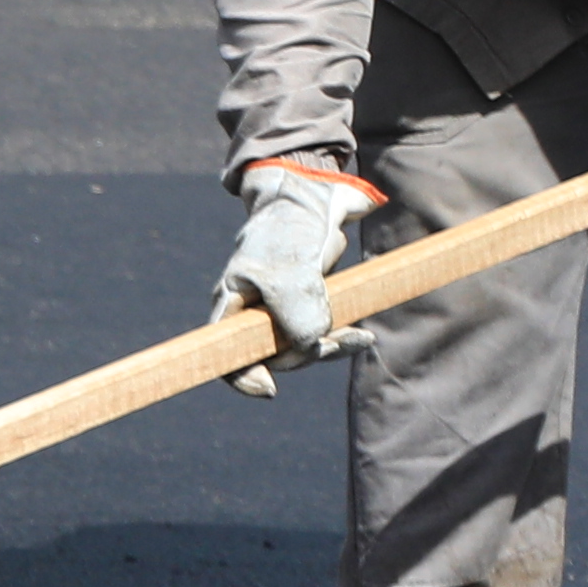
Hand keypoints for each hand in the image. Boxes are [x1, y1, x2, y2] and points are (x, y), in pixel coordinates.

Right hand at [217, 158, 377, 392]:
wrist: (313, 197)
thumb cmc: (288, 231)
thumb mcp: (290, 273)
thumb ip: (297, 314)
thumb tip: (312, 348)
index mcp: (232, 305)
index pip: (224, 354)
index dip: (242, 377)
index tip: (269, 389)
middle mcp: (254, 313)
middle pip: (272, 356)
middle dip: (303, 355)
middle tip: (330, 341)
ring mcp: (282, 311)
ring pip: (302, 348)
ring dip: (330, 347)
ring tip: (358, 336)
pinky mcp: (310, 305)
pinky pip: (323, 335)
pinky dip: (342, 338)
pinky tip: (363, 336)